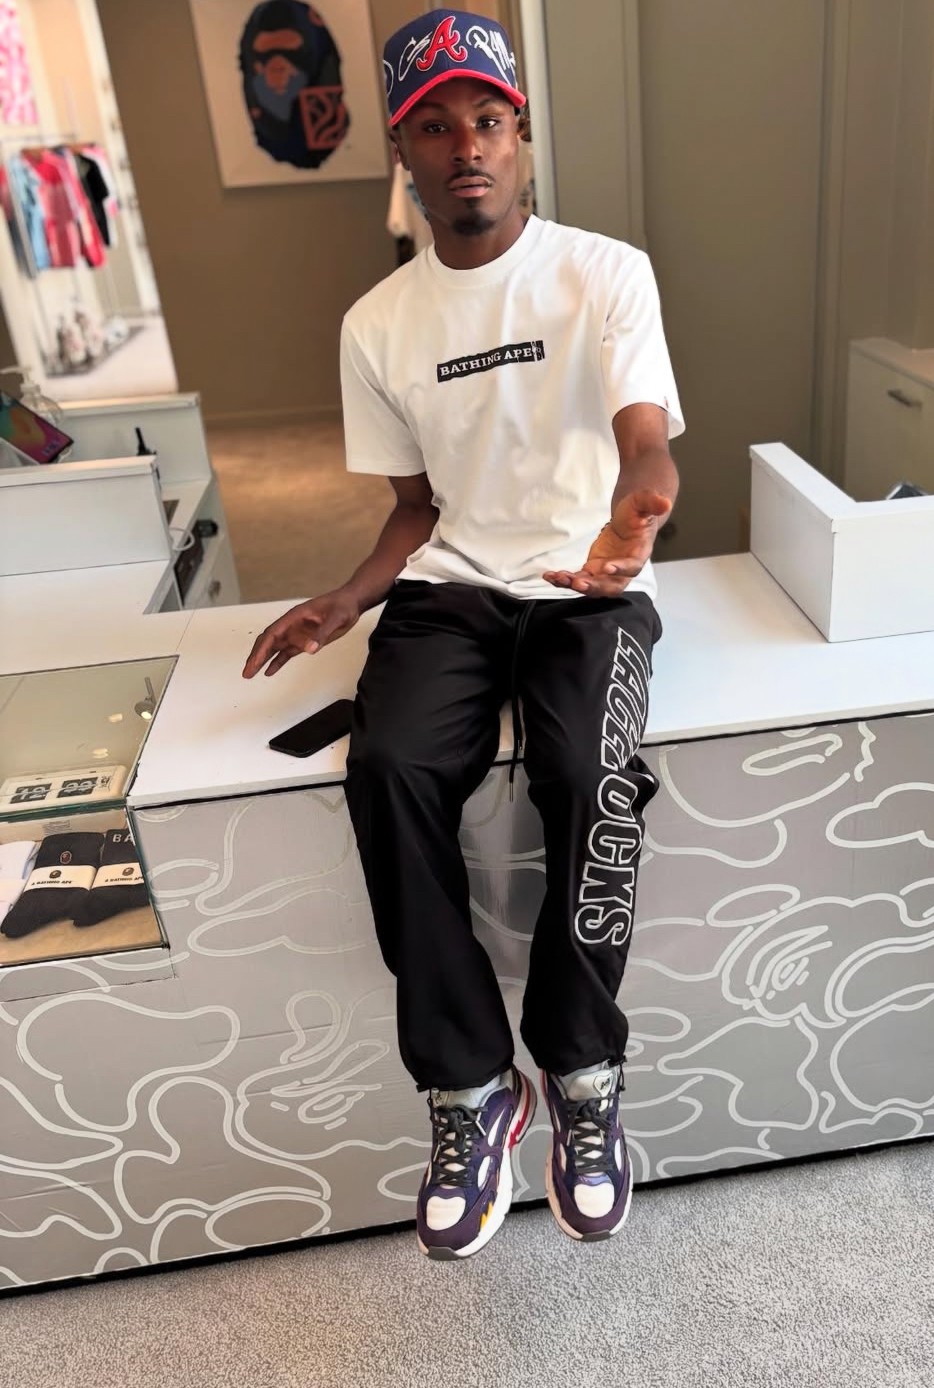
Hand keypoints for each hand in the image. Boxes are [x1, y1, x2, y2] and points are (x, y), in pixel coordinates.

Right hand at [242, 589, 360, 677]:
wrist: (351, 603)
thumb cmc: (343, 606)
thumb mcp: (336, 618)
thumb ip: (322, 633)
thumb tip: (310, 648)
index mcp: (295, 616)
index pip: (272, 634)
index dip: (262, 648)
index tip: (255, 661)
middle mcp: (292, 625)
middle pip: (268, 641)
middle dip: (256, 656)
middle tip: (247, 672)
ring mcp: (297, 633)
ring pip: (274, 648)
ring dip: (262, 660)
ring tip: (250, 673)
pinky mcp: (304, 641)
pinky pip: (286, 653)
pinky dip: (277, 662)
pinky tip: (269, 671)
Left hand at [543, 489, 672, 596]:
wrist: (628, 521)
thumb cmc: (637, 512)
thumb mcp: (643, 502)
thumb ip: (652, 502)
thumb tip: (665, 502)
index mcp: (639, 555)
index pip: (632, 567)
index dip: (621, 569)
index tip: (606, 567)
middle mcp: (623, 571)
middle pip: (611, 586)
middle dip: (594, 586)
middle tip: (577, 582)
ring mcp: (607, 573)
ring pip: (592, 587)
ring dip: (575, 585)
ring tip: (558, 578)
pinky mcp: (593, 571)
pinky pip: (579, 580)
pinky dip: (565, 580)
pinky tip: (550, 576)